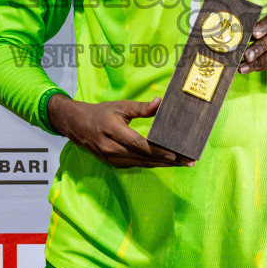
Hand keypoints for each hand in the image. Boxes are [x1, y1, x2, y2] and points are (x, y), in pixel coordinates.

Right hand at [47, 94, 193, 168]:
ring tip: (182, 164)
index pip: (139, 144)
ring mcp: (112, 159)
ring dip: (163, 165)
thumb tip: (160, 103)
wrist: (78, 125)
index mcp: (113, 131)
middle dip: (168, 160)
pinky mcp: (114, 164)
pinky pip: (136, 165)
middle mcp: (112, 148)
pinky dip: (152, 164)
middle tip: (188, 161)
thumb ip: (141, 107)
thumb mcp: (120, 106)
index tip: (176, 154)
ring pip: (142, 164)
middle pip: (144, 157)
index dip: (158, 150)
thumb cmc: (101, 113)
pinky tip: (166, 163)